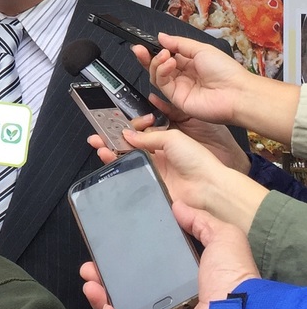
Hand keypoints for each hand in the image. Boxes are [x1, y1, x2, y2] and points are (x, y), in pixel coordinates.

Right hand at [80, 201, 259, 308]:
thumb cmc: (232, 278)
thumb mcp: (222, 237)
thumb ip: (200, 221)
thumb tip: (178, 206)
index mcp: (180, 282)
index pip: (143, 272)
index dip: (122, 261)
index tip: (106, 248)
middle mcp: (166, 306)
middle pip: (124, 294)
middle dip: (101, 281)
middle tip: (89, 268)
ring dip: (99, 301)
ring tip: (90, 284)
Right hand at [110, 93, 251, 175]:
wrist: (209, 185)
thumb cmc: (199, 159)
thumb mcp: (173, 137)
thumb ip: (148, 136)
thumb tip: (128, 134)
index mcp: (165, 137)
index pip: (139, 130)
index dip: (125, 126)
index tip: (114, 123)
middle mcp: (158, 152)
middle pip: (129, 144)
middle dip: (112, 138)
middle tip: (99, 134)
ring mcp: (153, 167)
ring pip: (126, 158)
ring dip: (111, 150)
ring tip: (100, 144)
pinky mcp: (150, 182)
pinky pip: (129, 173)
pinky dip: (116, 165)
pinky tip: (108, 157)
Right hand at [132, 34, 248, 124]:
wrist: (235, 93)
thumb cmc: (225, 71)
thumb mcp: (201, 49)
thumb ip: (178, 43)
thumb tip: (161, 37)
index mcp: (190, 63)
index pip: (167, 56)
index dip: (155, 50)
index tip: (145, 43)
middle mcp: (183, 76)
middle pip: (158, 67)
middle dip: (147, 57)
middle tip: (139, 49)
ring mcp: (179, 88)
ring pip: (157, 75)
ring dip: (156, 63)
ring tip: (164, 55)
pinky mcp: (176, 99)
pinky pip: (162, 84)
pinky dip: (162, 71)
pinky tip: (169, 63)